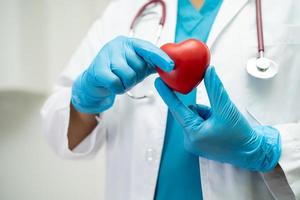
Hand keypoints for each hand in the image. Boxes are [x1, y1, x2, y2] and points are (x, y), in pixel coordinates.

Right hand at [71, 36, 173, 113]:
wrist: (95, 81)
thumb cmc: (119, 72)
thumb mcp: (137, 66)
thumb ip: (152, 63)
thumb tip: (172, 66)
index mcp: (129, 43)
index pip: (148, 48)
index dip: (160, 57)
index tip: (170, 66)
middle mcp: (117, 45)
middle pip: (138, 66)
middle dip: (136, 77)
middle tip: (126, 77)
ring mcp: (106, 55)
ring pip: (128, 76)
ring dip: (126, 84)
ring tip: (120, 81)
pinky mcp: (98, 69)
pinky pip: (117, 83)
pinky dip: (118, 88)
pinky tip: (112, 85)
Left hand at [155, 66, 280, 171]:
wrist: (252, 152)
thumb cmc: (240, 135)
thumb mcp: (226, 108)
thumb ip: (214, 88)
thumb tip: (207, 71)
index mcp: (194, 133)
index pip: (177, 109)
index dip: (167, 93)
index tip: (158, 81)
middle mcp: (190, 140)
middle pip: (188, 113)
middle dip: (202, 109)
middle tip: (216, 113)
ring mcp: (194, 143)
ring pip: (194, 117)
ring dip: (205, 113)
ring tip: (221, 122)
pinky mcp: (198, 143)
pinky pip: (197, 123)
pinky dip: (206, 119)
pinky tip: (219, 125)